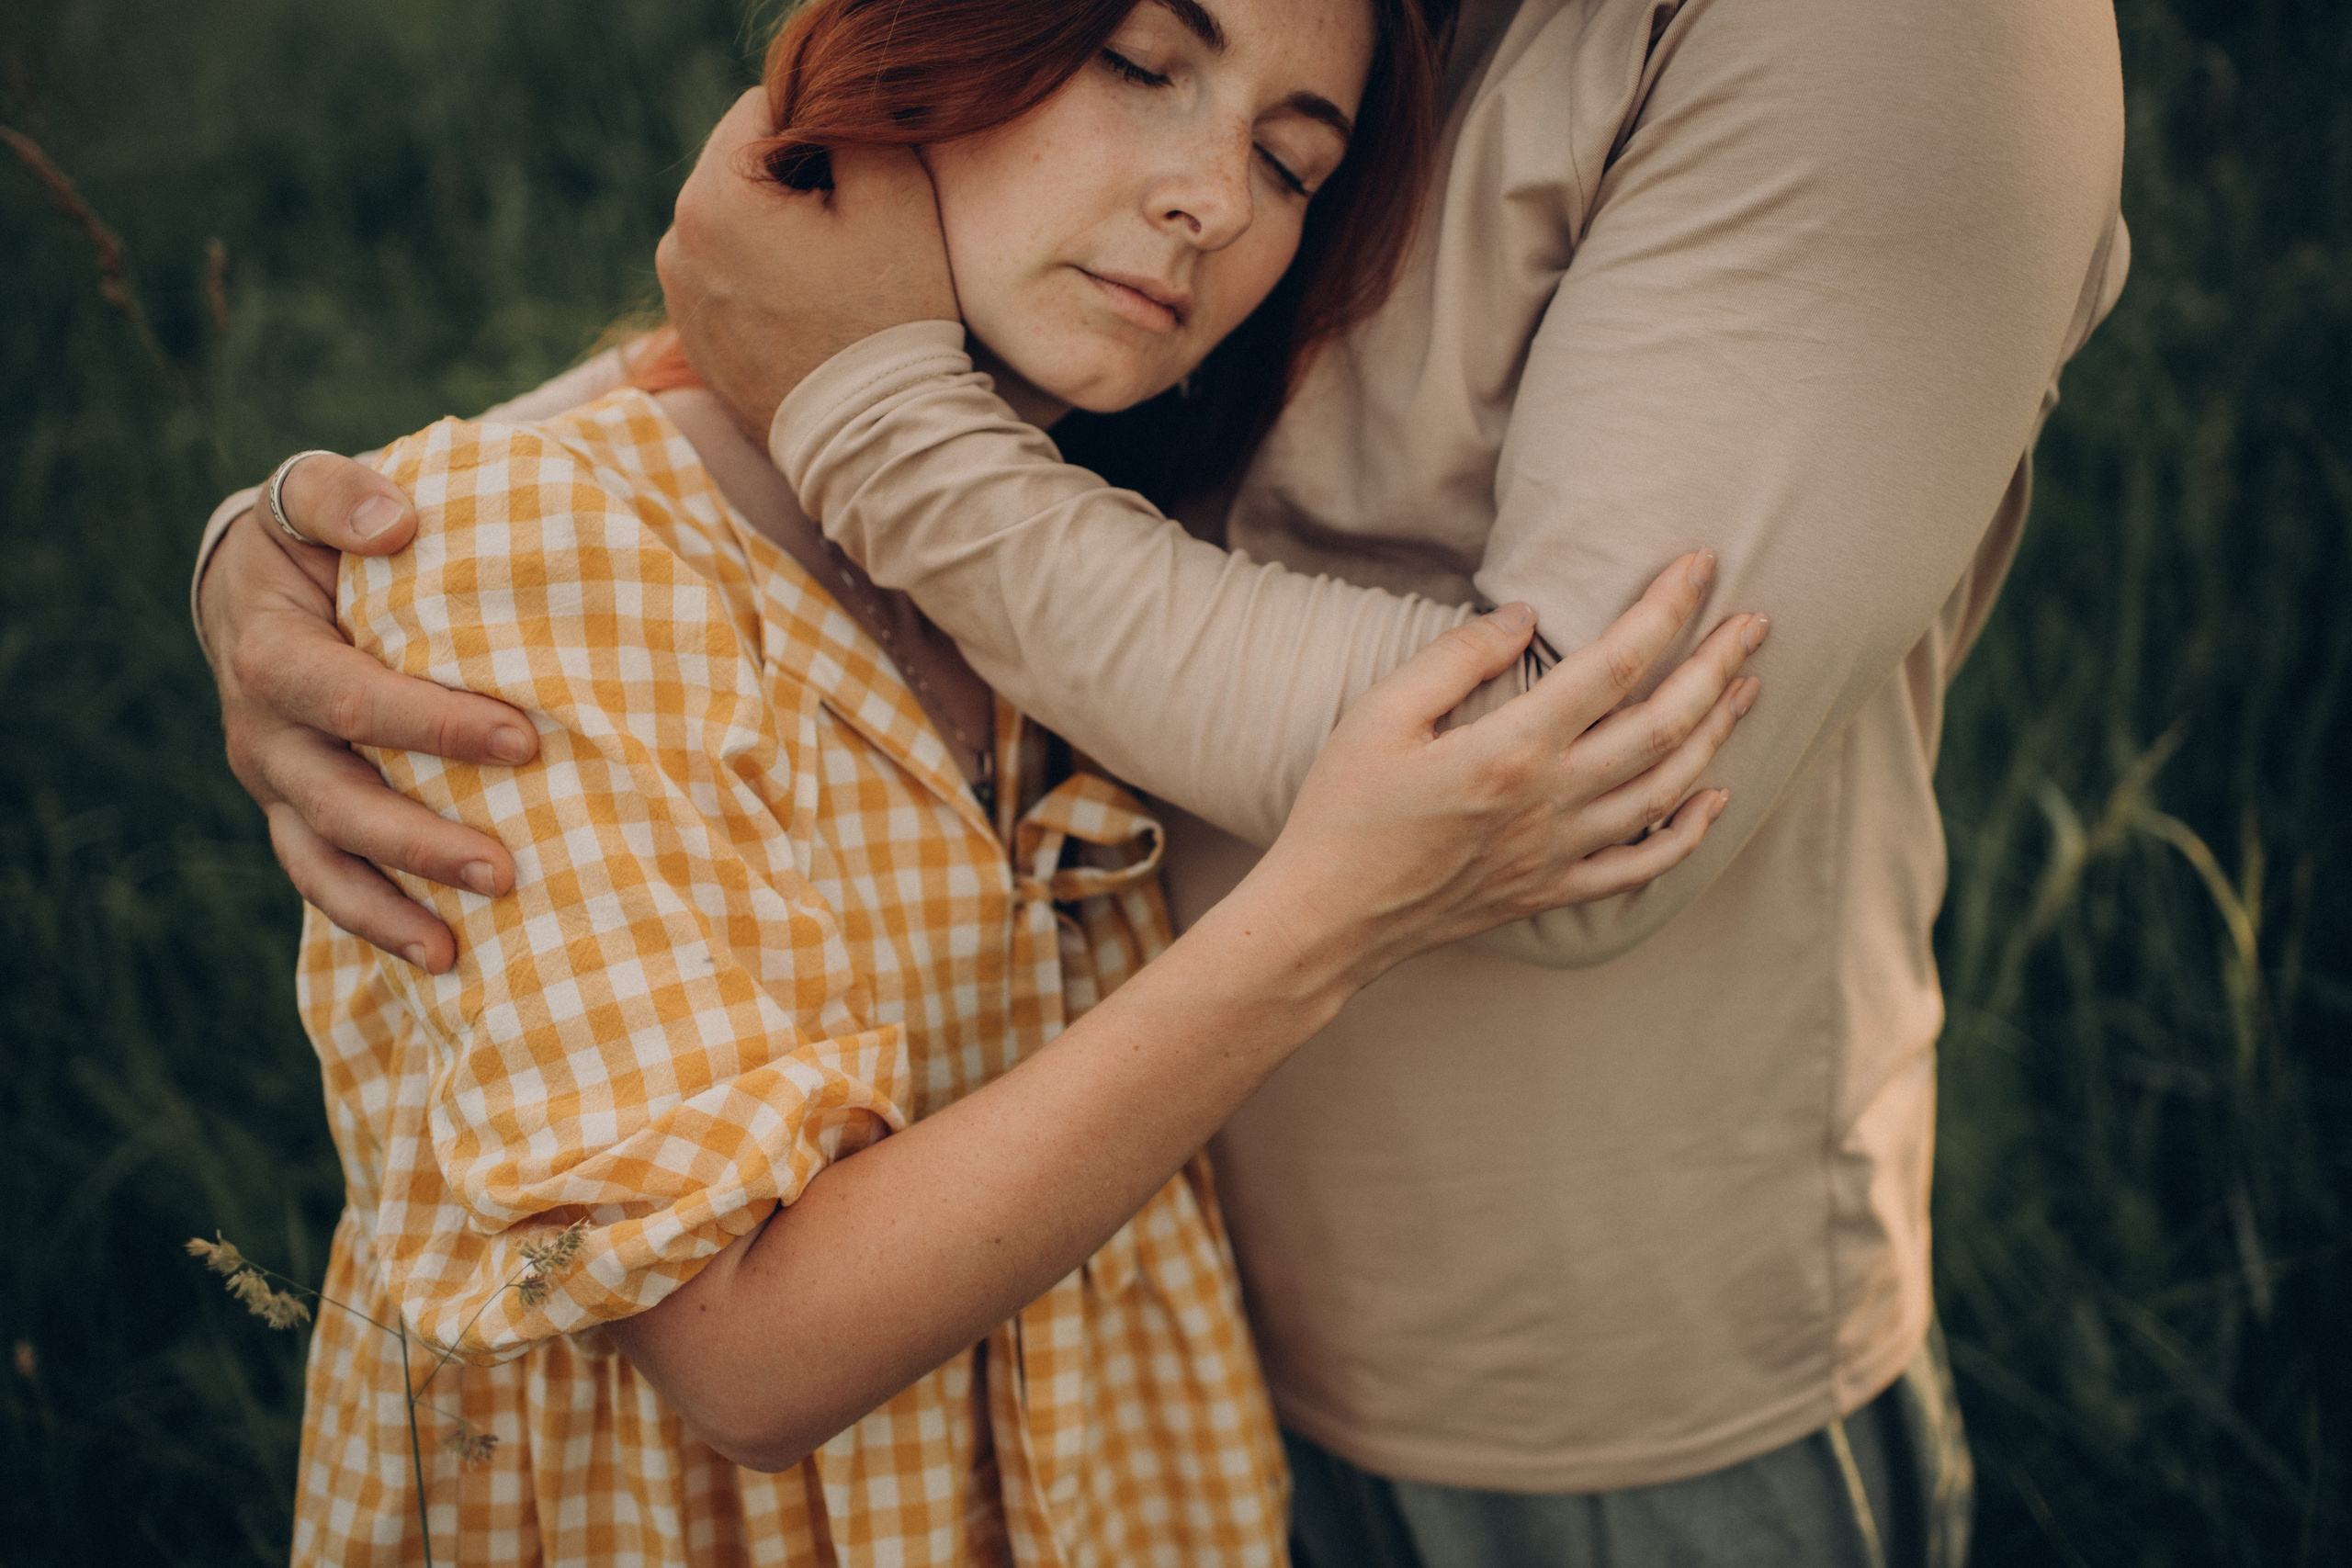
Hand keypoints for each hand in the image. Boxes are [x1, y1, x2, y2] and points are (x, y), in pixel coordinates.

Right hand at [197, 457, 538, 972]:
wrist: (258, 584)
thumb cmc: (309, 536)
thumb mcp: (308, 493)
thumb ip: (339, 494)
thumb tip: (395, 523)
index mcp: (271, 658)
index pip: (351, 701)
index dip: (432, 727)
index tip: (523, 741)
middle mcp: (265, 736)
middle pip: (338, 805)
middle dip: (420, 843)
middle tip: (506, 870)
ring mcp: (279, 788)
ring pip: (324, 864)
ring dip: (391, 910)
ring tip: (455, 949)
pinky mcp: (299, 818)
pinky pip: (328, 882)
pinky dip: (376, 923)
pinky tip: (444, 957)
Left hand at [657, 88, 957, 440]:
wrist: (872, 442)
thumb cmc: (888, 318)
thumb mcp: (896, 197)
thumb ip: (852, 127)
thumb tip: (825, 114)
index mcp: (712, 199)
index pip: (761, 110)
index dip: (820, 134)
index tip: (856, 189)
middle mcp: (676, 244)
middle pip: (740, 168)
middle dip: (793, 185)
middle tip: (850, 240)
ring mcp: (680, 299)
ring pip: (734, 224)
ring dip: (778, 234)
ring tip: (831, 285)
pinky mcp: (695, 342)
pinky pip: (730, 279)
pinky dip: (765, 282)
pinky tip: (810, 318)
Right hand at [1243, 552, 1762, 990]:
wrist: (1327, 918)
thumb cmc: (1343, 811)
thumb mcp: (1380, 715)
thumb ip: (1457, 658)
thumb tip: (1527, 616)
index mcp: (1511, 749)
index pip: (1615, 665)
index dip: (1666, 610)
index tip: (1699, 565)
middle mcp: (1549, 802)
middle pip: (1663, 725)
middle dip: (1718, 667)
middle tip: (1757, 623)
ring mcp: (1557, 852)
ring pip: (1666, 791)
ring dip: (1717, 736)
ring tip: (1748, 689)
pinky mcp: (1549, 890)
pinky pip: (1639, 866)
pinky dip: (1688, 833)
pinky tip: (1713, 798)